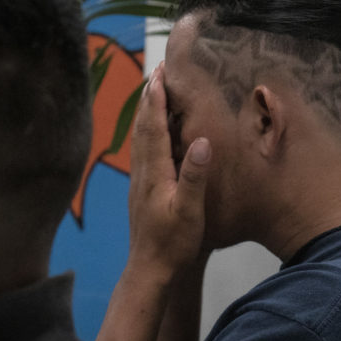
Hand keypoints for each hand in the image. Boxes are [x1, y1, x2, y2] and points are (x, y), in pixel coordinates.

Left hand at [127, 64, 210, 281]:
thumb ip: (194, 177)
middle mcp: (143, 172)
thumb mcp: (189, 212)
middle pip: (143, 126)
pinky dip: (146, 131)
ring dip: (145, 111)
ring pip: (139, 137)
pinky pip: (141, 150)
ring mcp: (139, 181)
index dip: (158, 100)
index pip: (155, 128)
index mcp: (155, 173)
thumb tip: (202, 141)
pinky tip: (150, 133)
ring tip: (152, 92)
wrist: (150, 269)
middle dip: (150, 97)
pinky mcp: (141, 189)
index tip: (161, 73)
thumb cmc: (173, 243)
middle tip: (157, 71)